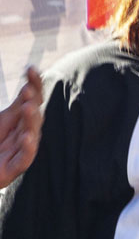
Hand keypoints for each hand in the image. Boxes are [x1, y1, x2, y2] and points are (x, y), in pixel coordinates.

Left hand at [0, 67, 42, 187]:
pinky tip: (27, 138)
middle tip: (28, 90)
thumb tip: (30, 85)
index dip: (35, 85)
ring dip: (31, 122)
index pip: (33, 100)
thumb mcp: (2, 121)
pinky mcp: (12, 170)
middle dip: (33, 103)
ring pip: (32, 135)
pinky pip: (24, 160)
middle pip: (34, 116)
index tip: (31, 69)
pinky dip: (28, 149)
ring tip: (28, 108)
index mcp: (19, 120)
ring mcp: (19, 152)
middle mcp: (23, 134)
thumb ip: (17, 106)